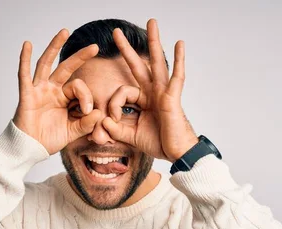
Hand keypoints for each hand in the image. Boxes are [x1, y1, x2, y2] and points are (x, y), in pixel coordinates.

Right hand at [12, 29, 102, 154]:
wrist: (30, 149)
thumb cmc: (48, 140)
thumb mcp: (73, 131)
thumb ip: (86, 124)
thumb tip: (98, 113)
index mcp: (64, 98)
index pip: (79, 88)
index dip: (86, 96)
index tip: (87, 111)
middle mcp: (52, 90)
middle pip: (66, 68)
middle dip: (80, 57)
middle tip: (95, 46)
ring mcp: (39, 90)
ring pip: (47, 64)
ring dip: (55, 47)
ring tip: (64, 32)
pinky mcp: (27, 94)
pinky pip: (24, 74)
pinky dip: (24, 59)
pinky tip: (27, 44)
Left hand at [100, 18, 198, 162]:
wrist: (177, 153)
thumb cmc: (159, 143)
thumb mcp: (131, 136)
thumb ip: (115, 129)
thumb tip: (101, 122)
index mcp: (143, 101)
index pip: (121, 93)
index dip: (113, 105)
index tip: (111, 120)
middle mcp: (153, 93)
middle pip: (138, 65)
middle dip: (126, 49)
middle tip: (115, 32)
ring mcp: (164, 92)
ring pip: (158, 62)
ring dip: (154, 41)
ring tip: (152, 22)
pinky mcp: (172, 97)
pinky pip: (177, 76)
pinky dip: (179, 60)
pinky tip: (180, 43)